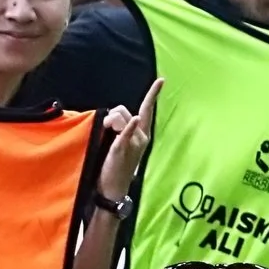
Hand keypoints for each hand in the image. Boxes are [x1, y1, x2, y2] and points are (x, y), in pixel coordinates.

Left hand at [96, 80, 159, 204]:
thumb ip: (121, 126)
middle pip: (122, 110)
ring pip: (118, 117)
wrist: (112, 188)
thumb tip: (113, 116)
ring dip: (108, 122)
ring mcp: (134, 143)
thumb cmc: (114, 163)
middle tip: (106, 130)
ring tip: (106, 138)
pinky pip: (125, 133)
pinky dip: (128, 127)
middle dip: (111, 116)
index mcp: (142, 133)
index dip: (154, 93)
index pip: (148, 109)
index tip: (162, 80)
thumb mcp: (121, 141)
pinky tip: (136, 121)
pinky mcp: (122, 149)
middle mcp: (142, 136)